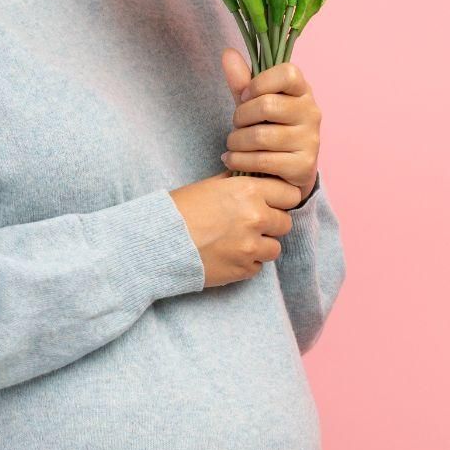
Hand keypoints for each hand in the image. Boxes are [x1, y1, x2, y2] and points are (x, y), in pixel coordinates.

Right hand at [170, 170, 306, 287]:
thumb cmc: (180, 209)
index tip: (273, 203)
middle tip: (250, 224)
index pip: (290, 194)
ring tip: (239, 242)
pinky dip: (247, 263)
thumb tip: (254, 180)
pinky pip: (258, 267)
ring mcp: (251, 246)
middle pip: (285, 222)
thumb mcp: (210, 185)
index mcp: (249, 191)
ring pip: (275, 248)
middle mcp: (256, 218)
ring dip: (262, 246)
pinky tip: (228, 255)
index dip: (281, 199)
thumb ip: (238, 183)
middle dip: (271, 224)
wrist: (159, 242)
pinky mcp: (243, 270)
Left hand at [219, 50, 320, 200]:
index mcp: (302, 90)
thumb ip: (242, 80)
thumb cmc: (269, 128)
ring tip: (232, 144)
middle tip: (235, 125)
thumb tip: (227, 52)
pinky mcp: (304, 166)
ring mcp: (310, 140)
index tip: (245, 96)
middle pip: (267, 105)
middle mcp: (311, 112)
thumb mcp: (255, 103)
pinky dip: (238, 160)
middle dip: (240, 117)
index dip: (259, 83)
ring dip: (236, 142)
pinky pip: (262, 160)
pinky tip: (232, 160)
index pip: (287, 73)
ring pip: (261, 136)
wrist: (286, 171)